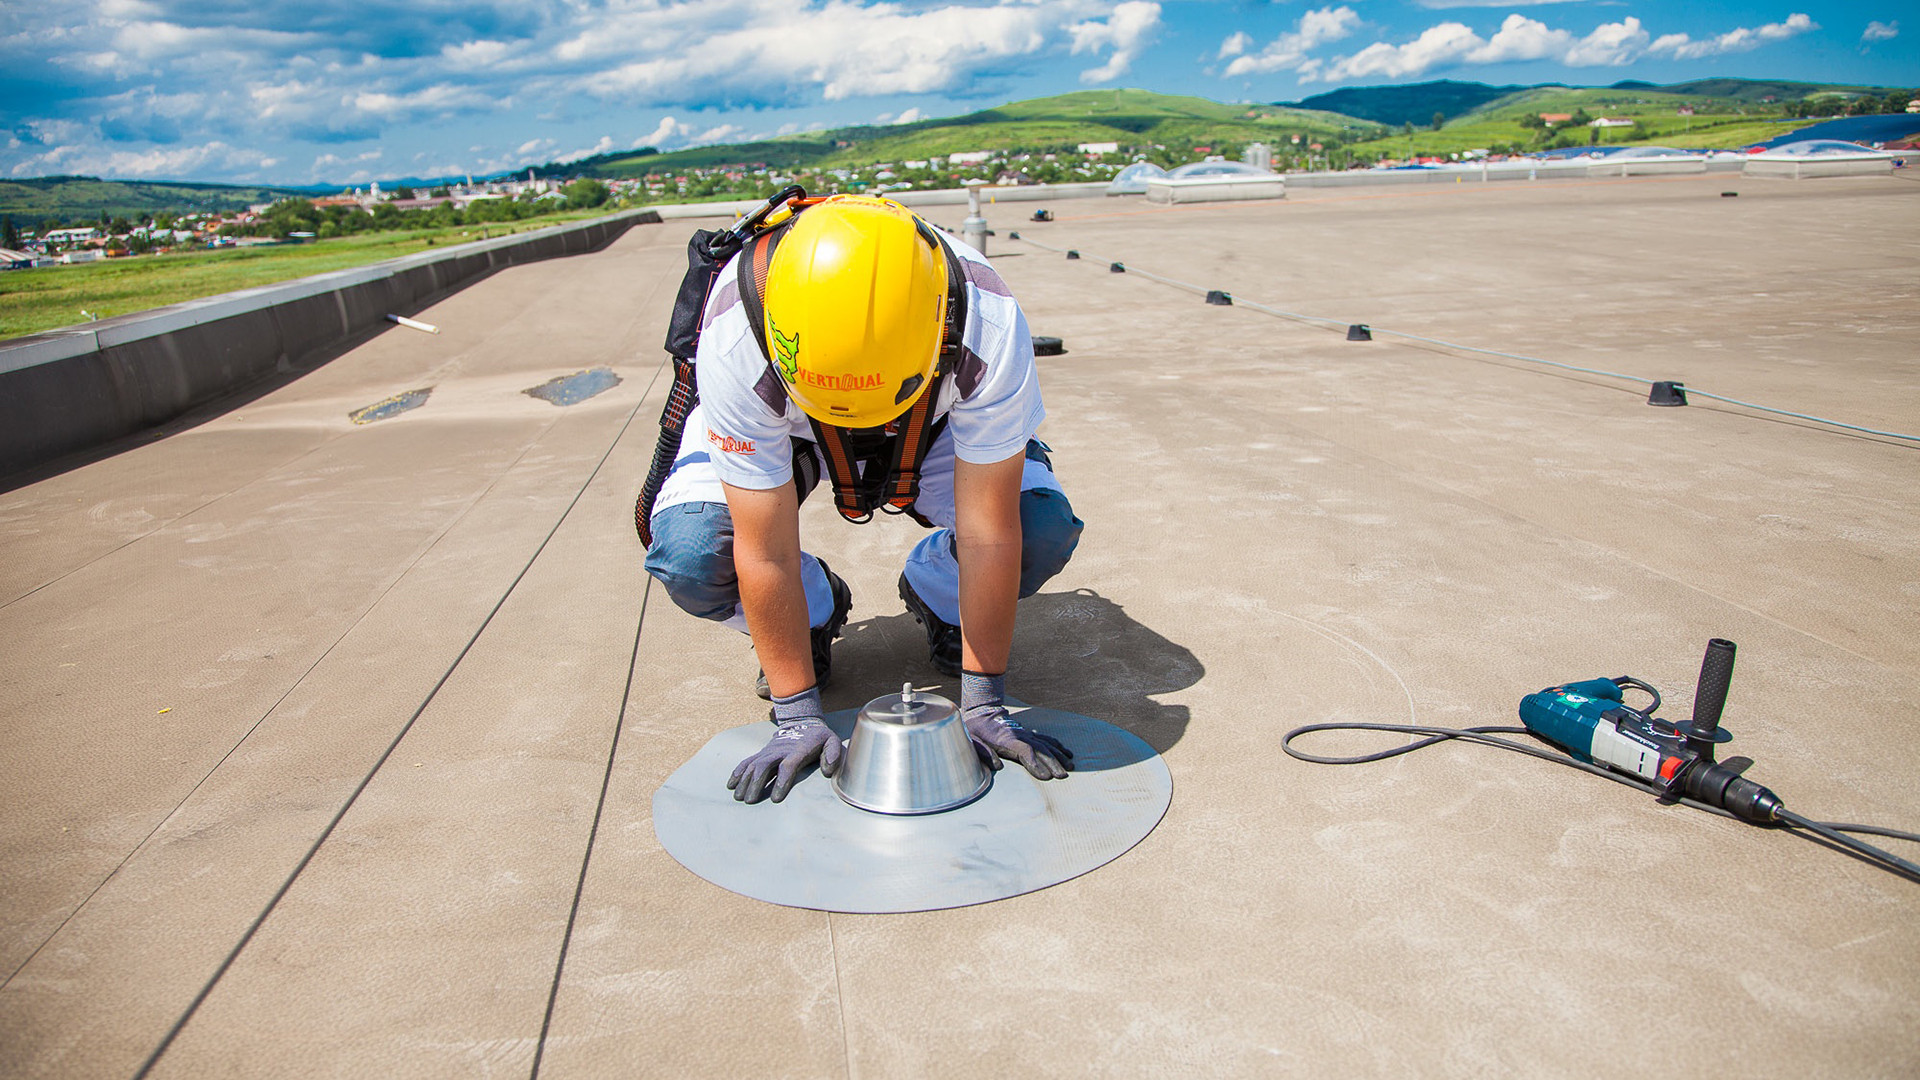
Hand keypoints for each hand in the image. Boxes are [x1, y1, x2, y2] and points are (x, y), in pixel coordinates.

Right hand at [728, 718, 842, 803]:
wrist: (802, 722)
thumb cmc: (819, 737)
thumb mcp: (831, 741)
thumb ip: (833, 754)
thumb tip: (827, 771)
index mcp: (798, 750)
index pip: (787, 766)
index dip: (781, 781)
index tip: (776, 798)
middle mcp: (779, 751)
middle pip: (764, 766)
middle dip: (756, 784)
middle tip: (750, 801)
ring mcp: (769, 751)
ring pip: (753, 765)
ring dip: (744, 781)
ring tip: (739, 798)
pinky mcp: (762, 753)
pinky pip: (747, 761)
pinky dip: (738, 772)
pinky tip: (731, 785)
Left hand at [963, 705, 1072, 780]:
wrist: (980, 713)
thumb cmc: (974, 731)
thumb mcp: (971, 740)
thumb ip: (983, 752)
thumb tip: (998, 766)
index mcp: (1005, 739)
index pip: (1024, 751)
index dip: (1035, 763)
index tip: (1046, 776)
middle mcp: (1019, 735)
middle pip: (1040, 749)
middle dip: (1053, 763)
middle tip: (1063, 776)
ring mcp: (1026, 734)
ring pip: (1046, 744)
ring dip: (1059, 756)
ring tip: (1070, 767)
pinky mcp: (1029, 734)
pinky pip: (1046, 739)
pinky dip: (1058, 746)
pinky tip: (1067, 753)